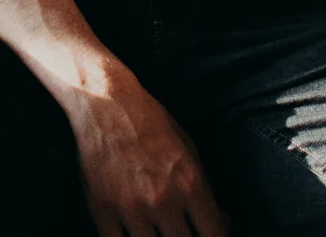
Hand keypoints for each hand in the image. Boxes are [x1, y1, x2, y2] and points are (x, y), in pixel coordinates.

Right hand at [60, 75, 228, 236]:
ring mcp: (132, 209)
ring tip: (159, 233)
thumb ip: (206, 189)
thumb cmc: (150, 122)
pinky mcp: (103, 210)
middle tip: (181, 233)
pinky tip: (134, 235)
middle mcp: (164, 201)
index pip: (214, 235)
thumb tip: (222, 221)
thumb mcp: (189, 149)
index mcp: (190, 185)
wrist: (106, 102)